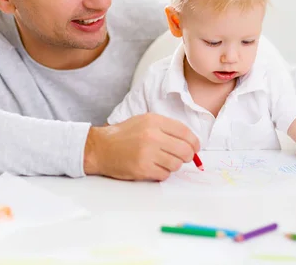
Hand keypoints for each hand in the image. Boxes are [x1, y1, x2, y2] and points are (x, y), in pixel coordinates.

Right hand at [83, 113, 199, 180]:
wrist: (101, 148)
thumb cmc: (123, 136)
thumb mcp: (144, 121)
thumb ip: (166, 128)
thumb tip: (189, 141)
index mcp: (154, 121)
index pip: (185, 132)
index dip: (194, 142)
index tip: (195, 148)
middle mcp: (152, 135)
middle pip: (185, 150)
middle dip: (188, 156)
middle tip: (183, 157)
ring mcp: (147, 153)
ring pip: (176, 164)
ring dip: (173, 165)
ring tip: (162, 161)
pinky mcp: (142, 168)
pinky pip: (165, 174)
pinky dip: (162, 173)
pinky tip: (153, 168)